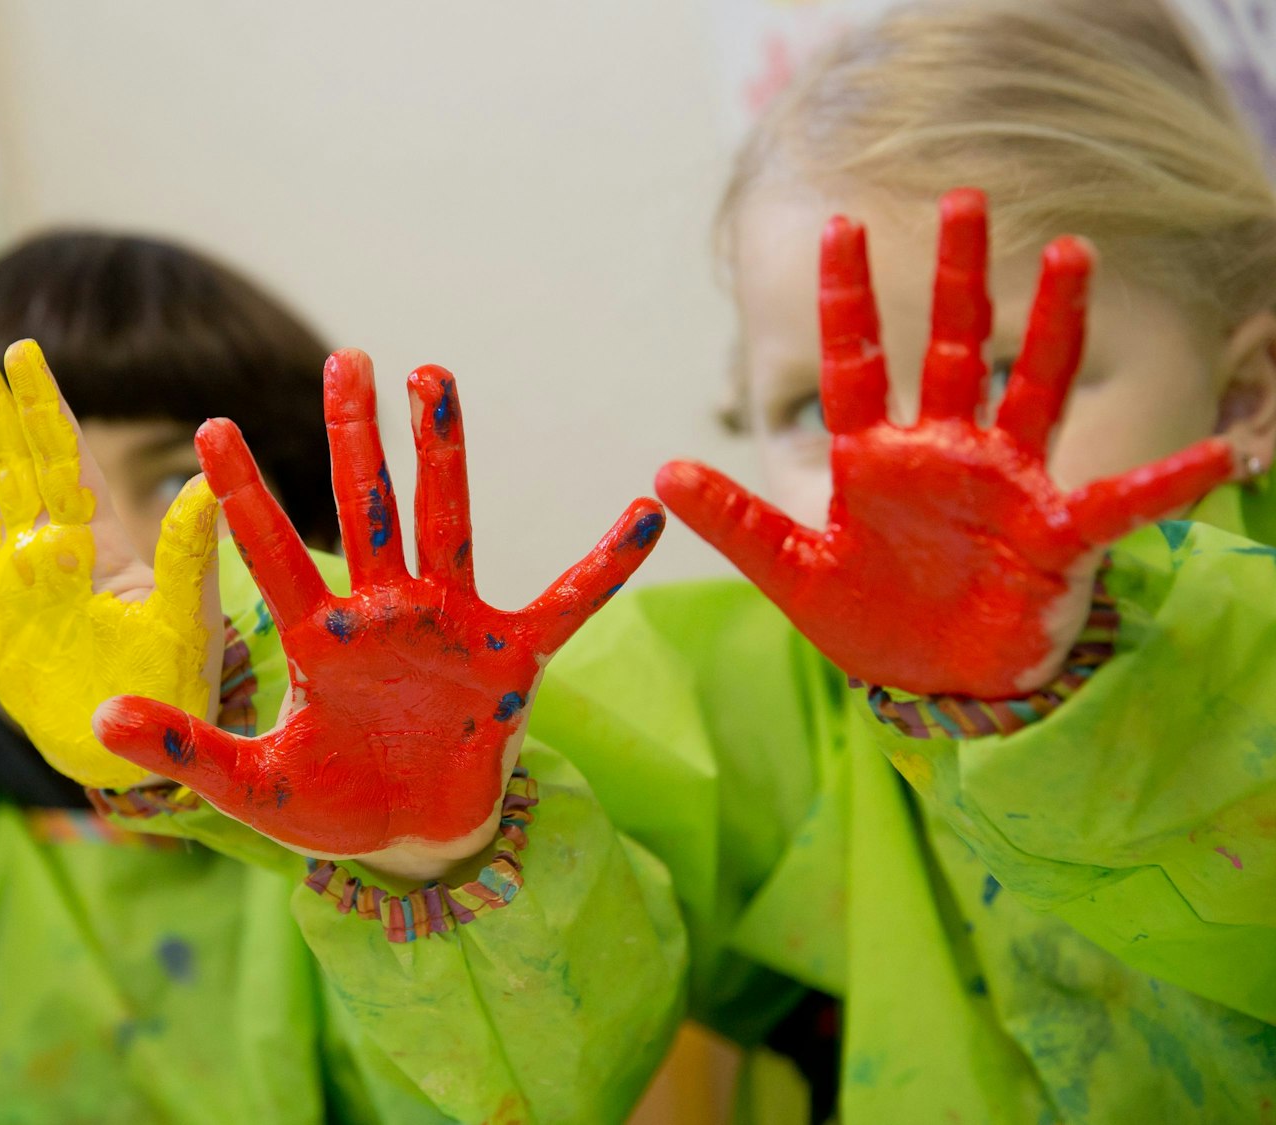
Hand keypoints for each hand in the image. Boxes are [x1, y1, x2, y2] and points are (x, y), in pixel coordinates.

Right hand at [0, 338, 221, 788]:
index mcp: (95, 543)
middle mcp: (48, 557)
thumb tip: (205, 480)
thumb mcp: (185, 614)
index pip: (63, 458)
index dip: (41, 405)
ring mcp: (13, 600)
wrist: (146, 753)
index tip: (21, 349)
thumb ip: (187, 551)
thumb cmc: (177, 682)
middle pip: (10, 467)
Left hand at [94, 349, 664, 878]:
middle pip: (365, 507)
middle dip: (352, 435)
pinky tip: (646, 514)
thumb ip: (183, 750)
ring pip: (447, 524)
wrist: (413, 841)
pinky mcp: (509, 659)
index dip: (243, 494)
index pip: (272, 552)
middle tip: (343, 356)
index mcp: (318, 637)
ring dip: (442, 453)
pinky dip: (604, 565)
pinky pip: (565, 604)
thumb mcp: (250, 787)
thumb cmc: (335, 806)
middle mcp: (383, 613)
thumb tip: (97, 720)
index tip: (211, 428)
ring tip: (434, 376)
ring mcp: (449, 627)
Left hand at [657, 189, 1232, 698]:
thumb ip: (736, 522)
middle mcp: (946, 453)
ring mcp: (1005, 485)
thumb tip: (662, 472)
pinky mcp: (1053, 536)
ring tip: (1073, 254)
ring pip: (1033, 387)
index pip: (857, 364)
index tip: (837, 229)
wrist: (933, 682)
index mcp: (878, 458)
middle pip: (954, 348)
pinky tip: (1220, 456)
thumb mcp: (792, 574)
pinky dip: (1165, 484)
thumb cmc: (871, 619)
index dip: (848, 301)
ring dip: (1054, 326)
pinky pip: (1116, 503)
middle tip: (966, 198)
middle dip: (960, 278)